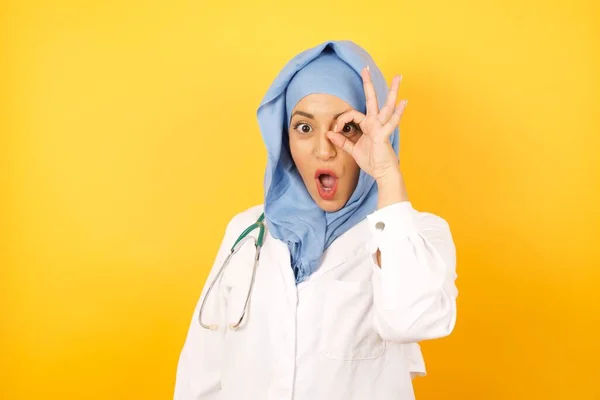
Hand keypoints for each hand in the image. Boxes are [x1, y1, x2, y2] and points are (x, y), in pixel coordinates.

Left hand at [326, 66, 406, 182]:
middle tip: (365, 68)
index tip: (333, 131)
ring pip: (386, 106)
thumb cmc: (372, 162)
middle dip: (367, 84)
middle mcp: (375, 123)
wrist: (383, 173)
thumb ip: (342, 141)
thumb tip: (329, 133)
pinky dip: (398, 113)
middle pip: (372, 100)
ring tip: (398, 77)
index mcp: (367, 126)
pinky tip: (404, 102)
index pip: (351, 114)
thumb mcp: (353, 150)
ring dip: (392, 91)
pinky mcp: (384, 135)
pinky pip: (391, 122)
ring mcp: (381, 127)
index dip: (340, 121)